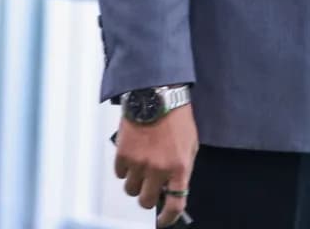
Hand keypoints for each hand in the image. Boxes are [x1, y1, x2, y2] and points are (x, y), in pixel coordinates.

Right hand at [114, 104, 198, 227]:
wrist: (158, 93)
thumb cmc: (176, 116)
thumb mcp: (189, 144)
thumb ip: (182, 169)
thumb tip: (174, 189)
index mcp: (179, 166)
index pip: (175, 204)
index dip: (168, 217)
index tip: (163, 220)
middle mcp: (159, 168)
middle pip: (146, 201)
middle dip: (148, 196)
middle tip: (149, 185)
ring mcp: (140, 162)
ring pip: (131, 190)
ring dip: (135, 182)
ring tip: (140, 166)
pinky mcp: (123, 153)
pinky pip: (119, 174)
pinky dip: (124, 168)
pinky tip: (132, 154)